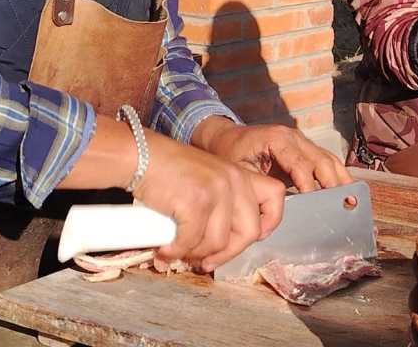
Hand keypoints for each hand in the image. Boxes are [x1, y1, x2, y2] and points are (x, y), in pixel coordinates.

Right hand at [134, 131, 285, 271]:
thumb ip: (223, 205)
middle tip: (207, 262)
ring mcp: (217, 190)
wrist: (142, 155)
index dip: (266, 224)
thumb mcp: (208, 178)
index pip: (275, 197)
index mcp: (241, 175)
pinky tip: (165, 249)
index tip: (244, 240)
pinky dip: (176, 251)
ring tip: (179, 252)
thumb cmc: (169, 171)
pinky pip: (192, 241)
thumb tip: (221, 250)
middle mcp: (234, 180)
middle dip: (227, 253)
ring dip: (196, 254)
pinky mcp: (196, 202)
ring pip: (218, 242)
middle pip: (249, 232)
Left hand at [194, 116, 351, 192]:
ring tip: (351, 200)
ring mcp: (302, 141)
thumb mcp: (238, 169)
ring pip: (328, 159)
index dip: (309, 184)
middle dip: (331, 183)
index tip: (316, 203)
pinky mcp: (305, 149)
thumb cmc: (230, 153)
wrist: (225, 137)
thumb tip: (273, 211)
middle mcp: (294, 137)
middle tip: (341, 204)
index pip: (300, 164)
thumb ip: (256, 187)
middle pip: (321, 160)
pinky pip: (325, 160)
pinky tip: (345, 191)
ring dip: (340, 179)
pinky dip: (336, 175)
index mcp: (278, 139)